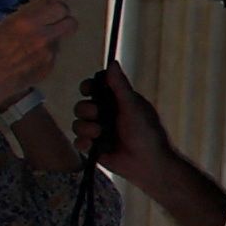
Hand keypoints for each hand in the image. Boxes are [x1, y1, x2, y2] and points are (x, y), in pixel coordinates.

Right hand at [0, 0, 70, 117]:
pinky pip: (52, 57)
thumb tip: (45, 10)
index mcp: (28, 23)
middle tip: (56, 24)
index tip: (54, 11)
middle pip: (72, 24)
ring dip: (51, 42)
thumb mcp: (5, 26)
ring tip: (31, 49)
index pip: (60, 8)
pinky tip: (28, 61)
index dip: (59, 9)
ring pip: (60, 41)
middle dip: (66, 22)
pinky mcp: (49, 69)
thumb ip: (27, 19)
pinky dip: (44, 57)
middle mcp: (43, 38)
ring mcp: (49, 55)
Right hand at [74, 67, 177, 185]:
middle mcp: (105, 115)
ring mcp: (98, 132)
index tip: (88, 90)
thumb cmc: (146, 133)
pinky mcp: (94, 148)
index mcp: (116, 102)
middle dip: (86, 109)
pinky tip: (92, 144)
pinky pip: (78, 141)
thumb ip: (120, 86)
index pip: (94, 88)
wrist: (148, 163)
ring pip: (77, 123)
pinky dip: (82, 142)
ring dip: (85, 127)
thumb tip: (112, 62)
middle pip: (81, 105)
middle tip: (97, 114)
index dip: (87, 87)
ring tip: (99, 133)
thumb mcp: (133, 106)